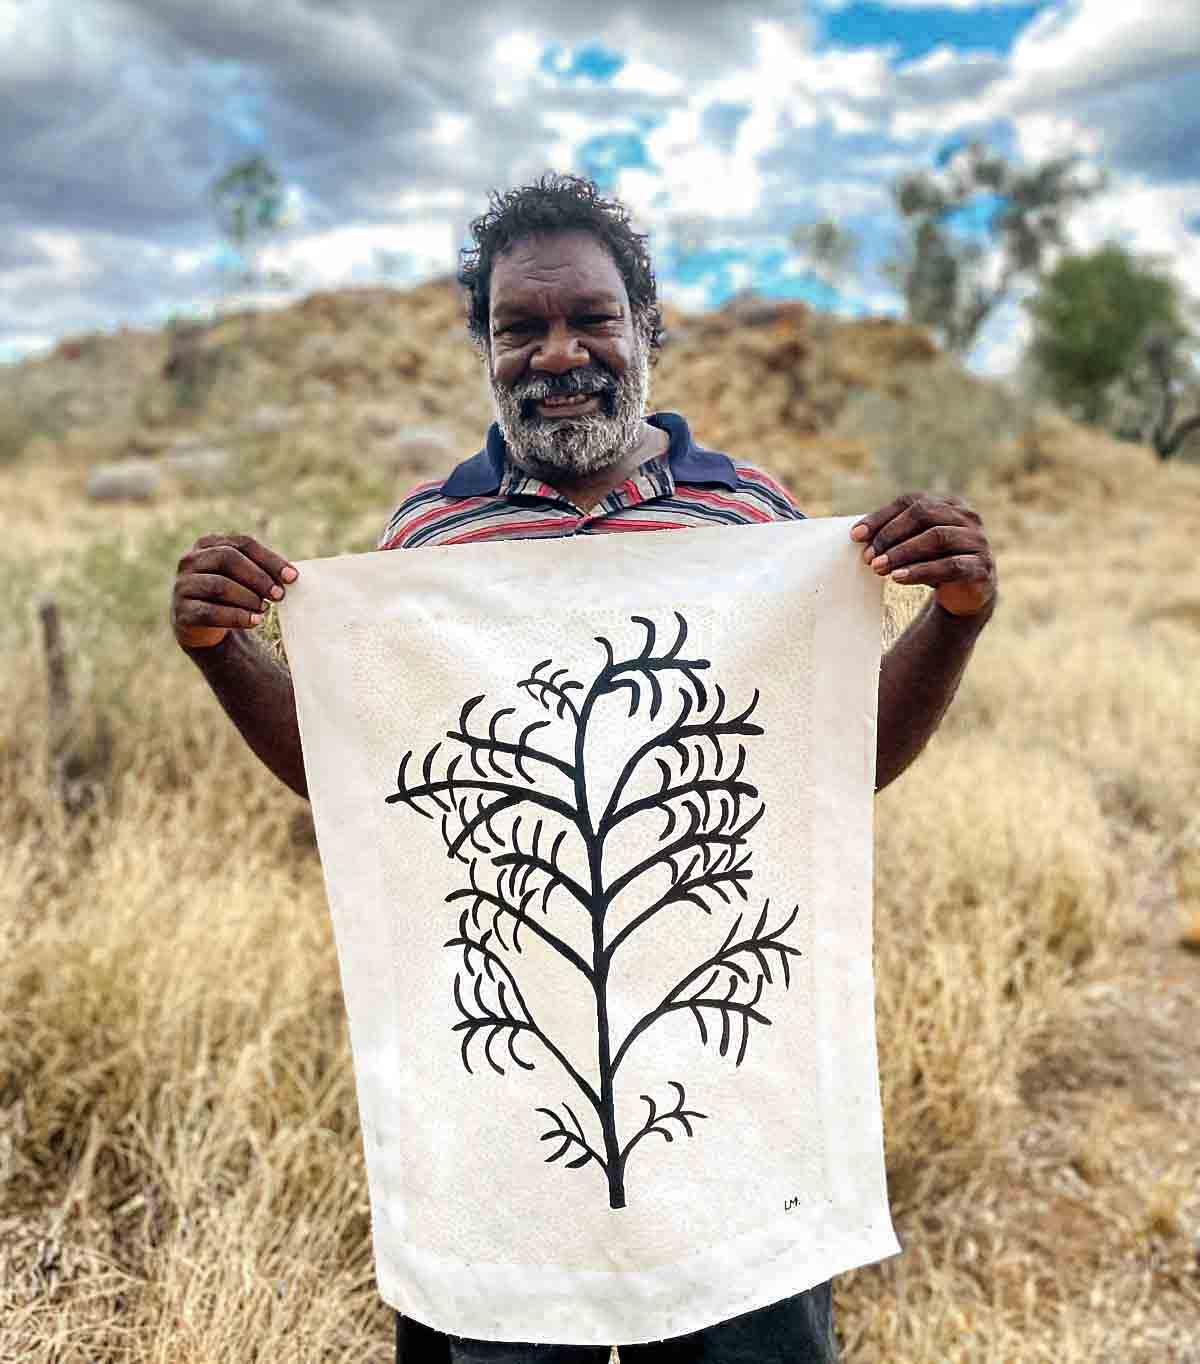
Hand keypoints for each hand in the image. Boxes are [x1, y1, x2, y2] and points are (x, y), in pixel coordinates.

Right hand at [171, 534, 297, 649]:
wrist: (203, 627)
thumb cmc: (231, 596)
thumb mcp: (244, 579)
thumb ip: (263, 571)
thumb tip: (291, 576)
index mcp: (208, 544)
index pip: (243, 544)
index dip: (270, 560)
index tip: (292, 577)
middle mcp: (190, 560)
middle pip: (228, 559)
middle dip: (258, 577)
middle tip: (279, 595)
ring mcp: (182, 585)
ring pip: (219, 585)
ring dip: (248, 598)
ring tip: (264, 608)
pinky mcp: (182, 611)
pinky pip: (211, 612)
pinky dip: (237, 617)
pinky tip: (255, 621)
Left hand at [850, 492, 995, 617]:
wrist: (965, 595)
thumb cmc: (933, 563)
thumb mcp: (912, 547)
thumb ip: (892, 536)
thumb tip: (858, 535)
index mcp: (949, 504)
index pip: (911, 502)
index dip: (881, 517)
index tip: (855, 536)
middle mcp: (966, 517)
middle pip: (924, 514)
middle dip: (890, 535)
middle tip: (867, 556)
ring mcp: (977, 540)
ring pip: (936, 538)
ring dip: (902, 552)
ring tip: (878, 568)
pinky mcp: (981, 566)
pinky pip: (950, 565)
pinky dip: (920, 571)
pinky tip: (898, 578)